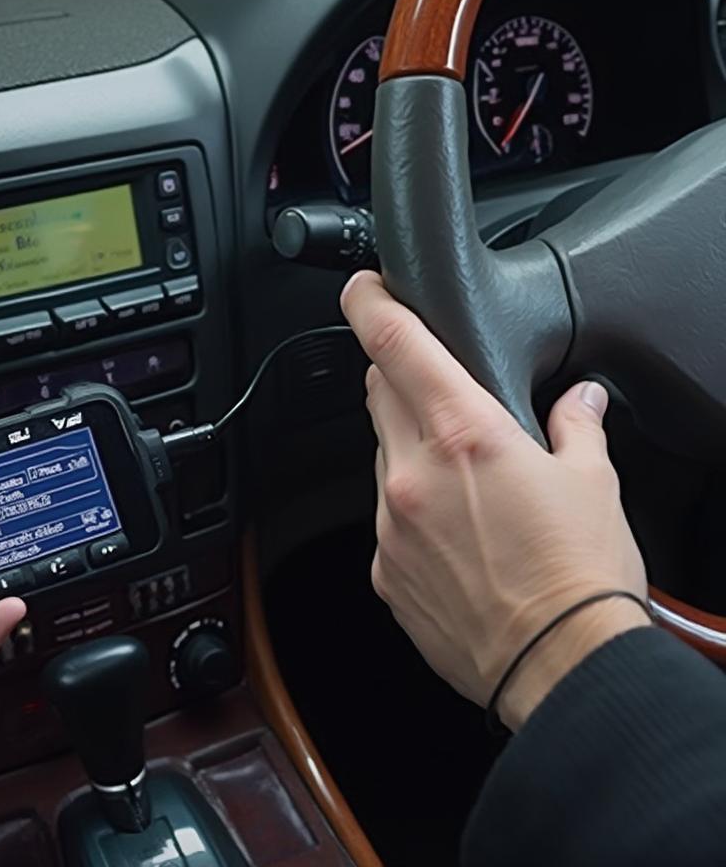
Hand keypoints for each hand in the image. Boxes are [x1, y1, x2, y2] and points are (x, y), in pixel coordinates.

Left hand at [341, 271, 650, 730]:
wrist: (558, 666)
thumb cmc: (579, 576)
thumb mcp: (592, 483)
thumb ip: (574, 428)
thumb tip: (579, 400)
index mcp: (464, 433)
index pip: (393, 343)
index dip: (368, 303)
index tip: (361, 289)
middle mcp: (414, 472)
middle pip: (379, 392)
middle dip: (399, 379)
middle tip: (438, 393)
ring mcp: (391, 523)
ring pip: (380, 454)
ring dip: (409, 449)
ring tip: (462, 483)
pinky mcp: (382, 568)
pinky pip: (384, 517)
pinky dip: (408, 509)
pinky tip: (452, 533)